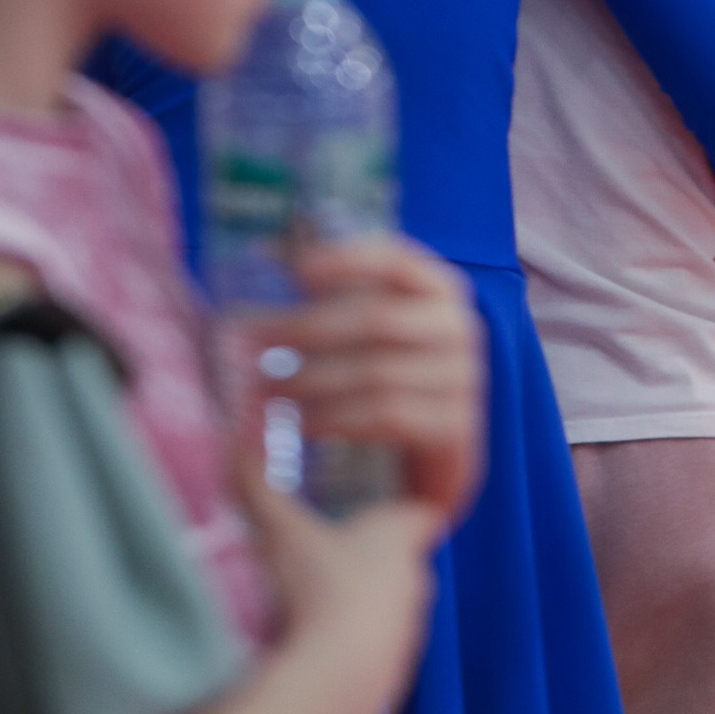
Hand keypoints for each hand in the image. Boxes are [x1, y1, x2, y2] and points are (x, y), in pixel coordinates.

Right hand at [241, 478, 437, 706]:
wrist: (336, 683)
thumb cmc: (318, 591)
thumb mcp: (281, 535)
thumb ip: (261, 492)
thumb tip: (234, 450)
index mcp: (400, 537)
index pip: (419, 512)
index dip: (400, 508)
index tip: (376, 507)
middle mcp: (415, 583)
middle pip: (404, 562)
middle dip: (372, 560)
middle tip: (331, 557)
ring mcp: (408, 634)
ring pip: (391, 611)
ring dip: (363, 609)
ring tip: (320, 611)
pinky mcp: (394, 676)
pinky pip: (378, 655)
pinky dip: (355, 652)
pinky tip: (322, 656)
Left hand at [278, 237, 485, 529]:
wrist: (436, 460)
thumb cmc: (389, 378)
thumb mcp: (369, 330)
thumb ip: (331, 295)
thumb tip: (265, 253)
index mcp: (440, 289)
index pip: (397, 259)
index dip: (348, 259)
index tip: (295, 270)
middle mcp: (459, 327)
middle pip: (377, 319)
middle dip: (306, 328)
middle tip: (250, 345)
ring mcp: (464, 379)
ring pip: (378, 372)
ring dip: (312, 381)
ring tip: (263, 392)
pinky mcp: (455, 429)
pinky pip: (389, 417)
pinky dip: (338, 418)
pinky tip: (300, 425)